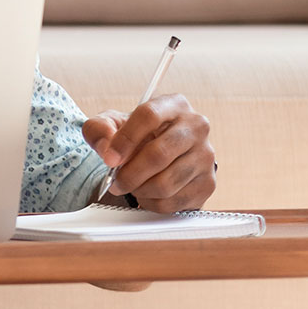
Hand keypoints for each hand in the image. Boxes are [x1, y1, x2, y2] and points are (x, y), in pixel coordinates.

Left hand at [82, 94, 215, 214]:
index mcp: (173, 105)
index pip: (149, 116)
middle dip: (129, 174)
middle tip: (115, 182)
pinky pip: (173, 202)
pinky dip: (152, 203)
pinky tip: (147, 193)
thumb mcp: (111, 125)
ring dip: (139, 191)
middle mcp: (196, 127)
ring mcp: (206, 156)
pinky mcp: (208, 183)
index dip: (125, 139)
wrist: (160, 156)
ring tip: (132, 186)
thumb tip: (107, 148)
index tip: (109, 159)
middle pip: (159, 154)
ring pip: (165, 184)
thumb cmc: (136, 137)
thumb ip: (99, 129)